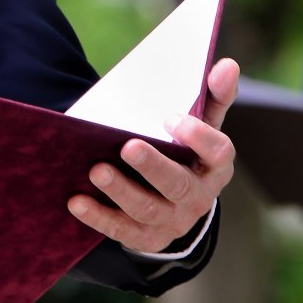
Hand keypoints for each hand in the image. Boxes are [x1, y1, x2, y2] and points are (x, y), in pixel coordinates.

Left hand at [67, 57, 239, 253]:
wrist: (176, 205)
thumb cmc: (186, 153)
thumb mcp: (202, 126)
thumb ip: (212, 97)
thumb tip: (227, 64)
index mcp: (214, 166)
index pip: (218, 153)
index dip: (199, 136)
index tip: (170, 117)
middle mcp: (197, 196)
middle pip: (178, 184)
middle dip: (154, 166)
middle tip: (128, 146)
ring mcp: (172, 220)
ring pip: (147, 209)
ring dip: (121, 191)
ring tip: (96, 170)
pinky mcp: (146, 238)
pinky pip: (122, 231)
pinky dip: (98, 217)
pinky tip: (76, 200)